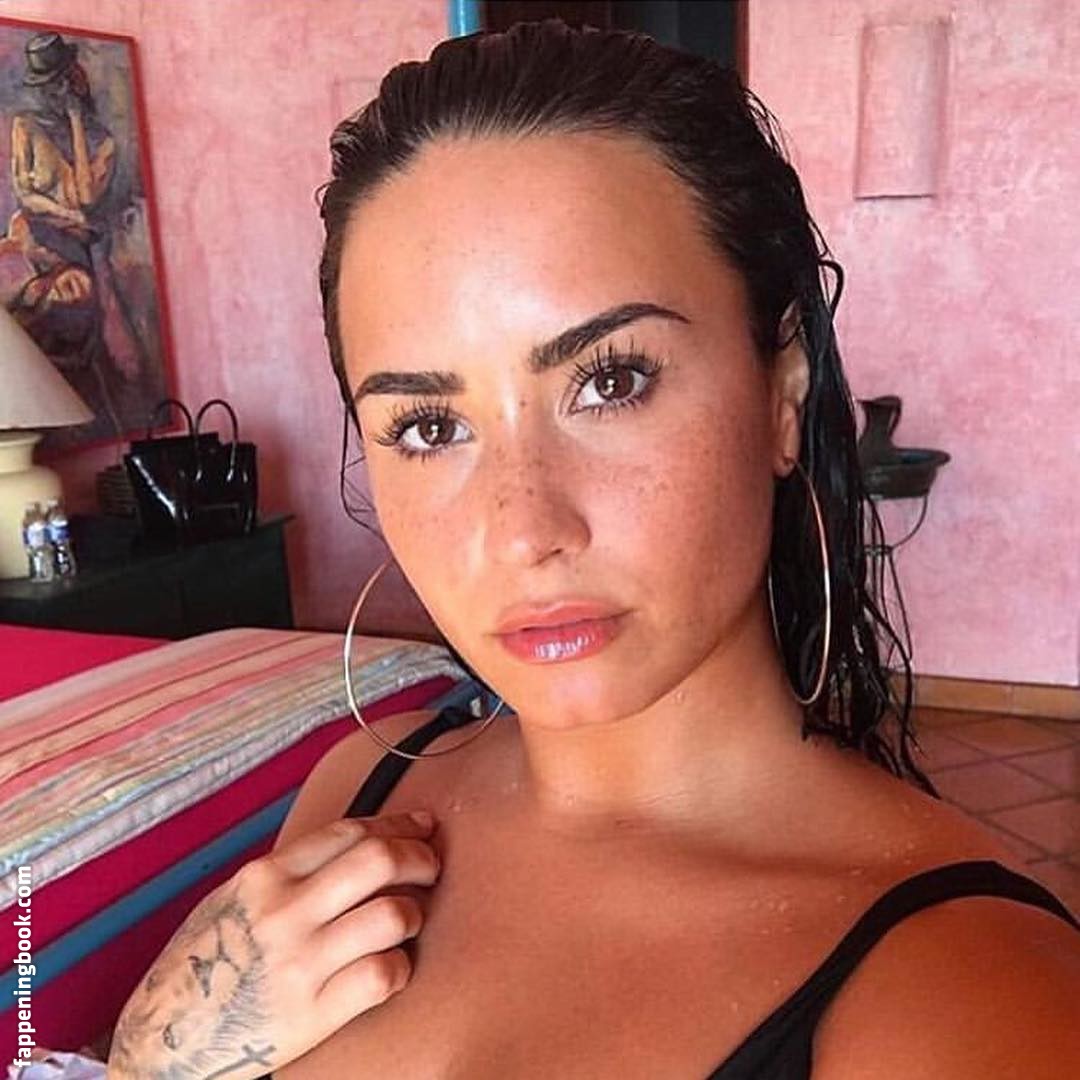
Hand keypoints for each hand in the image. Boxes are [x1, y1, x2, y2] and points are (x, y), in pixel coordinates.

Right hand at [106, 809, 440, 1079]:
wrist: (163, 1042)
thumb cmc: (203, 965)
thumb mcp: (235, 900)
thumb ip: (289, 873)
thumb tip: (358, 844)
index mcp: (265, 876)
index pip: (351, 831)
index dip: (398, 825)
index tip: (423, 825)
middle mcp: (284, 912)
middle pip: (379, 860)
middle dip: (420, 857)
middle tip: (431, 868)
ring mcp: (300, 964)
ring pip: (393, 914)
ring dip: (414, 914)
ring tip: (408, 921)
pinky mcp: (313, 1014)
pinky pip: (384, 975)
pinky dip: (400, 968)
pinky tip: (391, 968)